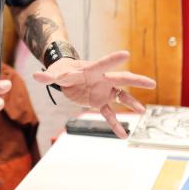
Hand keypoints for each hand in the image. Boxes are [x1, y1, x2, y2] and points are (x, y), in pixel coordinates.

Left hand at [32, 50, 155, 138]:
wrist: (65, 77)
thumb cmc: (62, 71)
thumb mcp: (55, 74)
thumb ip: (48, 76)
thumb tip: (36, 76)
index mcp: (92, 70)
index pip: (104, 64)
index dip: (113, 60)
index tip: (126, 54)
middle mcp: (103, 79)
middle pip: (122, 79)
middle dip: (136, 81)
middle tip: (152, 83)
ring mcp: (103, 91)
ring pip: (121, 97)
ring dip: (131, 104)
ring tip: (142, 112)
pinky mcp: (99, 102)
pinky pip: (109, 114)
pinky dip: (115, 124)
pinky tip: (123, 135)